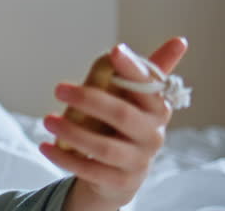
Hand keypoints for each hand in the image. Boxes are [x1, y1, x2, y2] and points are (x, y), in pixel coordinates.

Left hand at [38, 37, 188, 207]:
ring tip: (47, 119)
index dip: (133, 68)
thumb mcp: (128, 98)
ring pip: (105, 147)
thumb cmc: (122, 124)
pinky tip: (44, 146)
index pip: (149, 85)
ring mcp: (138, 161)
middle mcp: (153, 134)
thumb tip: (179, 41)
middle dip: (88, 99)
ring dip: (73, 132)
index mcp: (157, 107)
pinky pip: (91, 171)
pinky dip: (65, 158)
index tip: (114, 50)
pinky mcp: (121, 182)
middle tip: (58, 88)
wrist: (118, 174)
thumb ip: (138, 72)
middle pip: (122, 115)